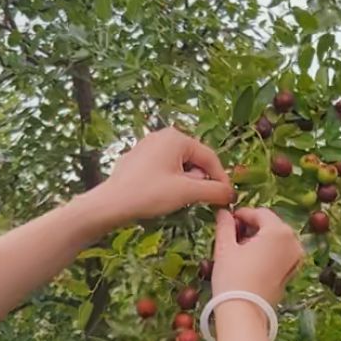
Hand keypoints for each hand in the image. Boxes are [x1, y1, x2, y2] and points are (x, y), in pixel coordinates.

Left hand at [87, 128, 233, 226]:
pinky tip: (160, 195)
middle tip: (195, 199)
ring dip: (184, 182)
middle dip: (199, 181)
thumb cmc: (149, 194)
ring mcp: (147, 146)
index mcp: (177, 138)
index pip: (209, 157)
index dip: (221, 178)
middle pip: (194, 159)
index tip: (226, 197)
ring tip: (175, 198)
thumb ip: (214, 191)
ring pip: (178, 165)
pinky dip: (169, 181)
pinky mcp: (137, 159)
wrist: (110, 204)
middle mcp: (162, 136)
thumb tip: (230, 193)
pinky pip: (163, 168)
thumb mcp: (187, 192)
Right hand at [208, 207, 302, 307]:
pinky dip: (269, 251)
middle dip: (253, 226)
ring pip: (277, 239)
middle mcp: (293, 242)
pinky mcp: (292, 271)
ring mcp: (295, 258)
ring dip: (261, 238)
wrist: (244, 311)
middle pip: (271, 224)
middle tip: (233, 232)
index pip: (260, 213)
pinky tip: (253, 259)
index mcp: (278, 231)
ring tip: (241, 246)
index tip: (229, 218)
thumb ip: (225, 226)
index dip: (243, 214)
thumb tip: (224, 213)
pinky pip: (281, 253)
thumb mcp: (225, 248)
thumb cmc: (233, 278)